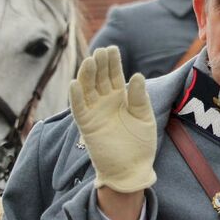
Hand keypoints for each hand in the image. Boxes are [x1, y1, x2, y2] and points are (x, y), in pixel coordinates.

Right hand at [69, 46, 156, 192]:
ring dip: (87, 75)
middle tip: (100, 51)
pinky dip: (76, 96)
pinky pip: (78, 109)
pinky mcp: (86, 125)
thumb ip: (139, 98)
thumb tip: (137, 75)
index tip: (111, 49)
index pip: (114, 75)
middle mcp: (105, 102)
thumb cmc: (141, 144)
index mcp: (120, 98)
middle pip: (99, 78)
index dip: (112, 62)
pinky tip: (75, 83)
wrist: (131, 169)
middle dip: (99, 65)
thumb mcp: (144, 118)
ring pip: (87, 89)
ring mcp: (94, 112)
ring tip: (90, 62)